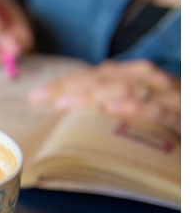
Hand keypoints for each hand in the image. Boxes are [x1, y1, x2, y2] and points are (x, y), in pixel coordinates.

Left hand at [28, 59, 180, 135]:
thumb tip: (67, 110)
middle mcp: (154, 82)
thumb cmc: (168, 125)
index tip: (36, 95)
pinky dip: (136, 107)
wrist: (190, 137)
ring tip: (67, 102)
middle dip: (74, 86)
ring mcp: (170, 97)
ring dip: (96, 93)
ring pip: (130, 87)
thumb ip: (108, 108)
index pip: (97, 75)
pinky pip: (158, 109)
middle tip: (44, 99)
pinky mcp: (181, 116)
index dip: (66, 82)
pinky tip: (112, 108)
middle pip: (109, 77)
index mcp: (140, 78)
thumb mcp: (137, 113)